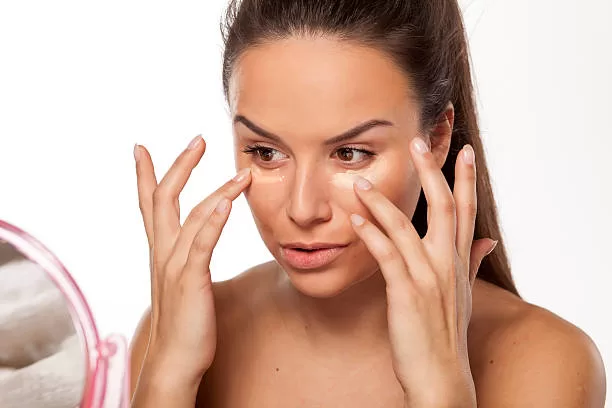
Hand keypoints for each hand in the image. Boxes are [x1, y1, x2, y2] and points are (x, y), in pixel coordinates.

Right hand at [134, 135, 251, 386]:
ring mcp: (175, 266)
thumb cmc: (184, 322)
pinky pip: (201, 244)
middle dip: (180, 166)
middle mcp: (163, 253)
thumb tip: (196, 247)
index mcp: (161, 251)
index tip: (140, 148)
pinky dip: (214, 221)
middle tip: (198, 139)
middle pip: (164, 198)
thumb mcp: (183, 282)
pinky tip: (227, 203)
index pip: (150, 205)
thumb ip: (187, 259)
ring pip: (194, 216)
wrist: (175, 359)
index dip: (144, 175)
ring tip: (243, 173)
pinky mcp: (190, 280)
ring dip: (218, 190)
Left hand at [350, 137, 496, 406]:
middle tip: (418, 142)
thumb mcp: (465, 294)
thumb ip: (472, 262)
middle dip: (431, 172)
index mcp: (460, 261)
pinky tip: (356, 220)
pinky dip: (371, 234)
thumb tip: (489, 240)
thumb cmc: (447, 333)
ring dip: (383, 202)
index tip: (465, 149)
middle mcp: (448, 264)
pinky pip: (387, 256)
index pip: (467, 210)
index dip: (466, 178)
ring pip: (407, 228)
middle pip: (444, 207)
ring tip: (362, 182)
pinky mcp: (407, 293)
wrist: (441, 376)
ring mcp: (428, 278)